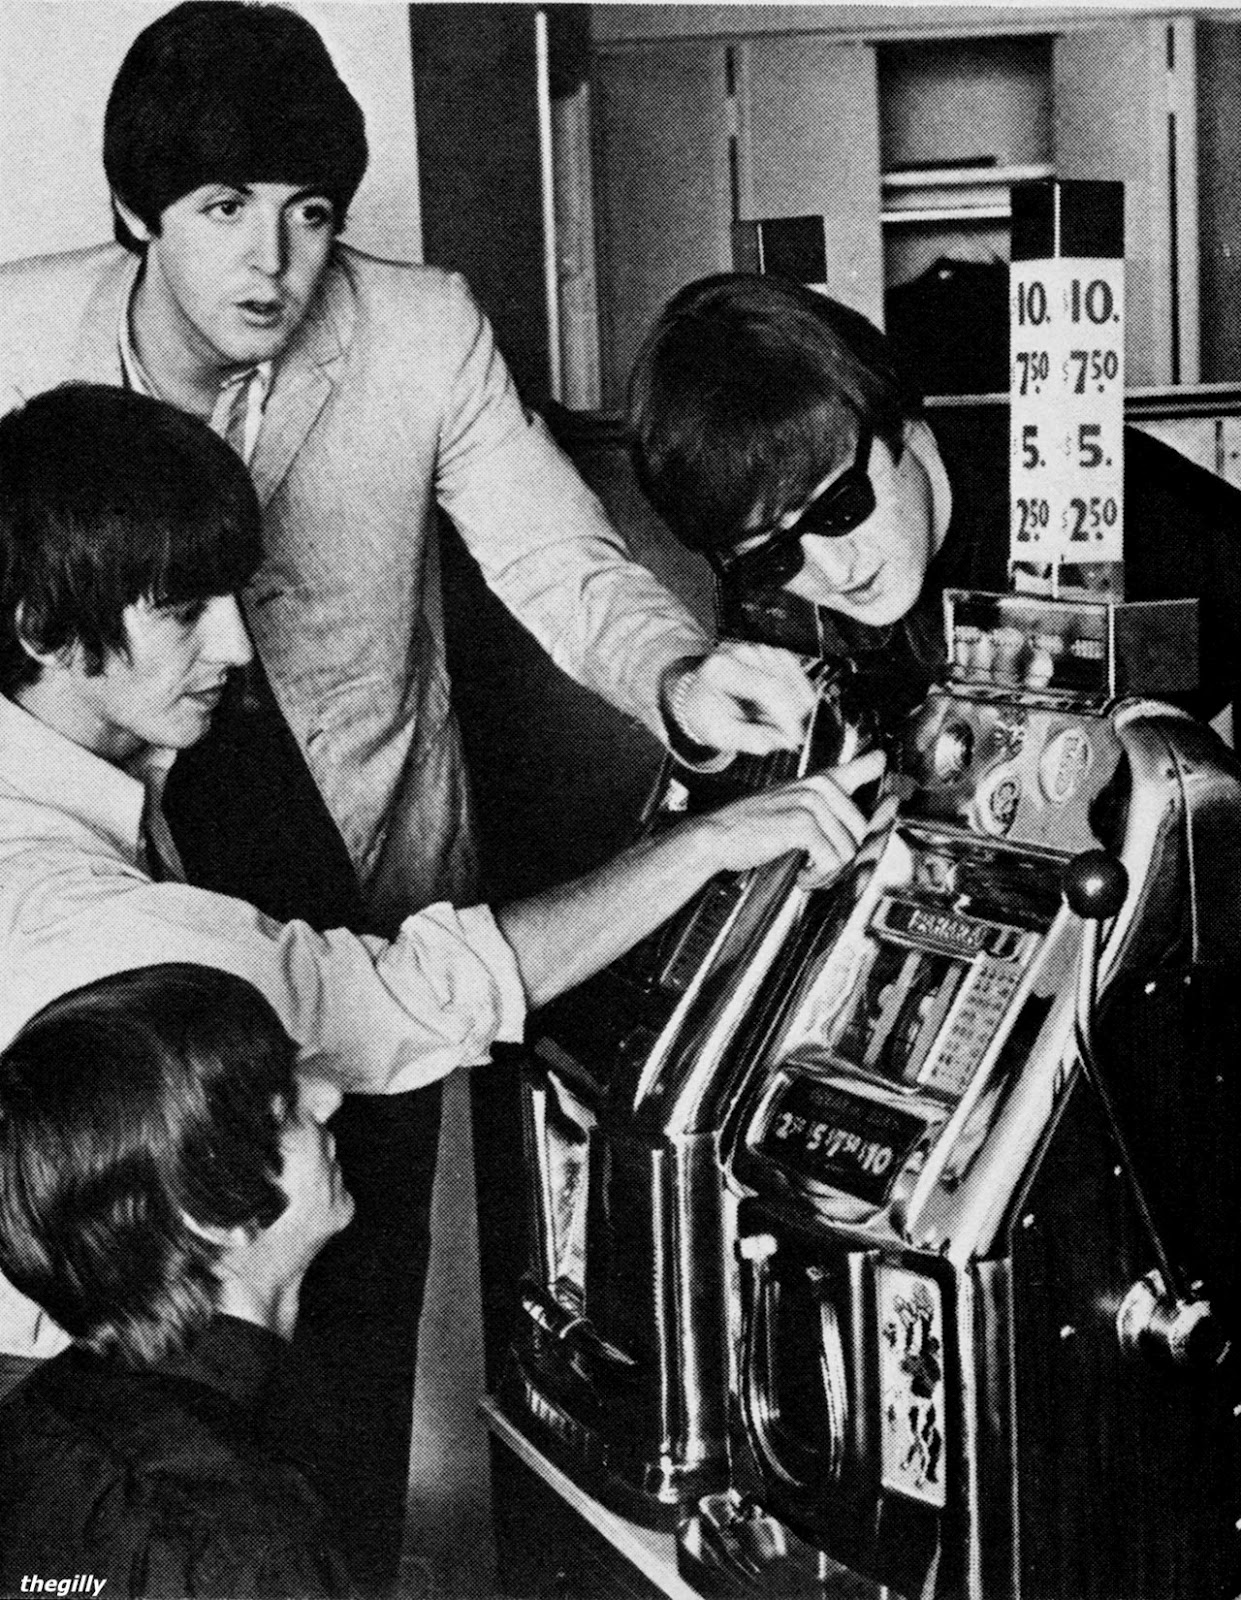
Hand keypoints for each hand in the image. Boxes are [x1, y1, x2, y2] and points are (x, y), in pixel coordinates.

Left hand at [664, 642, 817, 756]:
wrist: (700, 697)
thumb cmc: (708, 715)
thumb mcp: (720, 734)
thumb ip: (751, 739)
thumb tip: (784, 740)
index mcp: (722, 669)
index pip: (767, 687)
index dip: (786, 714)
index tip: (795, 738)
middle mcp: (742, 653)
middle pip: (785, 683)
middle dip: (789, 715)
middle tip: (779, 736)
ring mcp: (760, 650)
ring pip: (796, 680)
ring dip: (790, 707)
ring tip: (765, 718)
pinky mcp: (774, 653)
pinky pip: (799, 678)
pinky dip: (794, 697)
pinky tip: (776, 708)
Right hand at [696, 749, 893, 886]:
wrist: (716, 836)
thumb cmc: (752, 827)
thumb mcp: (792, 807)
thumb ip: (827, 806)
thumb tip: (852, 814)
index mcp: (820, 781)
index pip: (863, 768)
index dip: (884, 774)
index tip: (895, 781)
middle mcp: (820, 786)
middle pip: (861, 831)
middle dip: (843, 857)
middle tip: (816, 866)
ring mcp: (812, 802)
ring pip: (848, 849)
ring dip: (828, 871)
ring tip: (806, 869)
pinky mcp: (802, 823)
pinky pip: (831, 859)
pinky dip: (817, 876)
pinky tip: (801, 873)